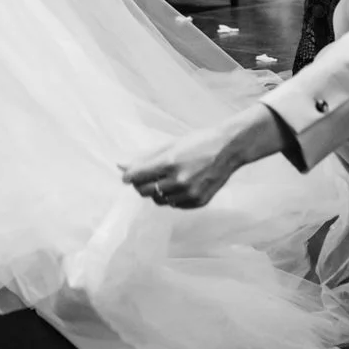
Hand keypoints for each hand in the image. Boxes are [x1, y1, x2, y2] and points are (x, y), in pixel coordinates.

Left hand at [121, 104, 281, 209]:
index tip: (127, 176)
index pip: (137, 177)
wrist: (228, 149)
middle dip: (141, 184)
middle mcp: (179, 181)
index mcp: (169, 163)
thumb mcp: (170, 145)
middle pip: (144, 192)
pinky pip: (174, 205)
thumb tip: (120, 166)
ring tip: (167, 179)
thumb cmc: (197, 142)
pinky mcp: (198, 202)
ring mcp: (189, 194)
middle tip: (147, 176)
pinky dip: (172, 197)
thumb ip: (144, 158)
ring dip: (157, 191)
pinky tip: (180, 185)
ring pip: (159, 201)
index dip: (129, 177)